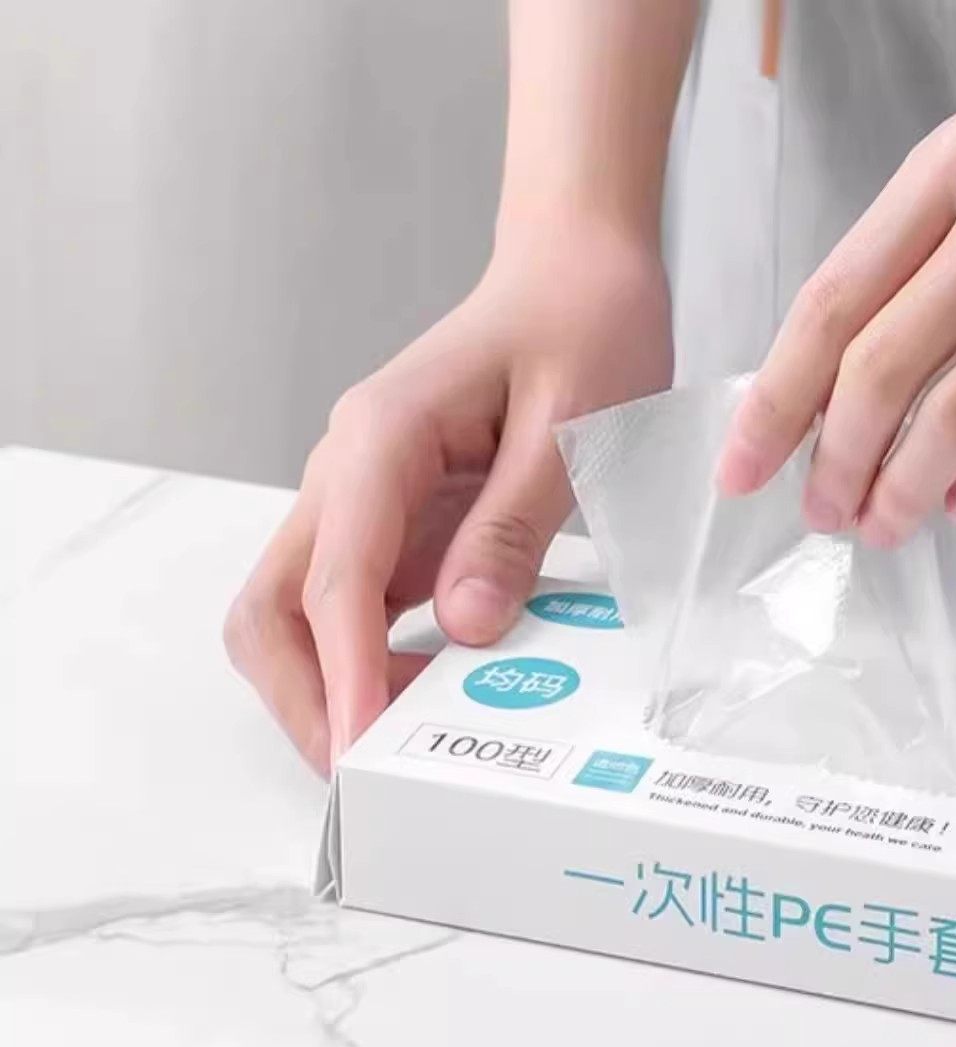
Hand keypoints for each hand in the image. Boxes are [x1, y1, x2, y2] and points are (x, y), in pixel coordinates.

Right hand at [225, 220, 671, 771]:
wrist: (576, 268)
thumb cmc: (581, 324)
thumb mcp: (571, 427)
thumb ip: (513, 528)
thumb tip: (464, 629)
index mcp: (382, 440)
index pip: (337, 579)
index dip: (345, 675)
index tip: (361, 751)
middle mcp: (351, 472)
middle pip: (275, 603)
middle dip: (305, 695)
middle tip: (367, 771)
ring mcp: (368, 497)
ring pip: (304, 609)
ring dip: (335, 683)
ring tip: (407, 746)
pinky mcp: (399, 517)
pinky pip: (364, 601)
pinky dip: (379, 658)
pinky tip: (438, 693)